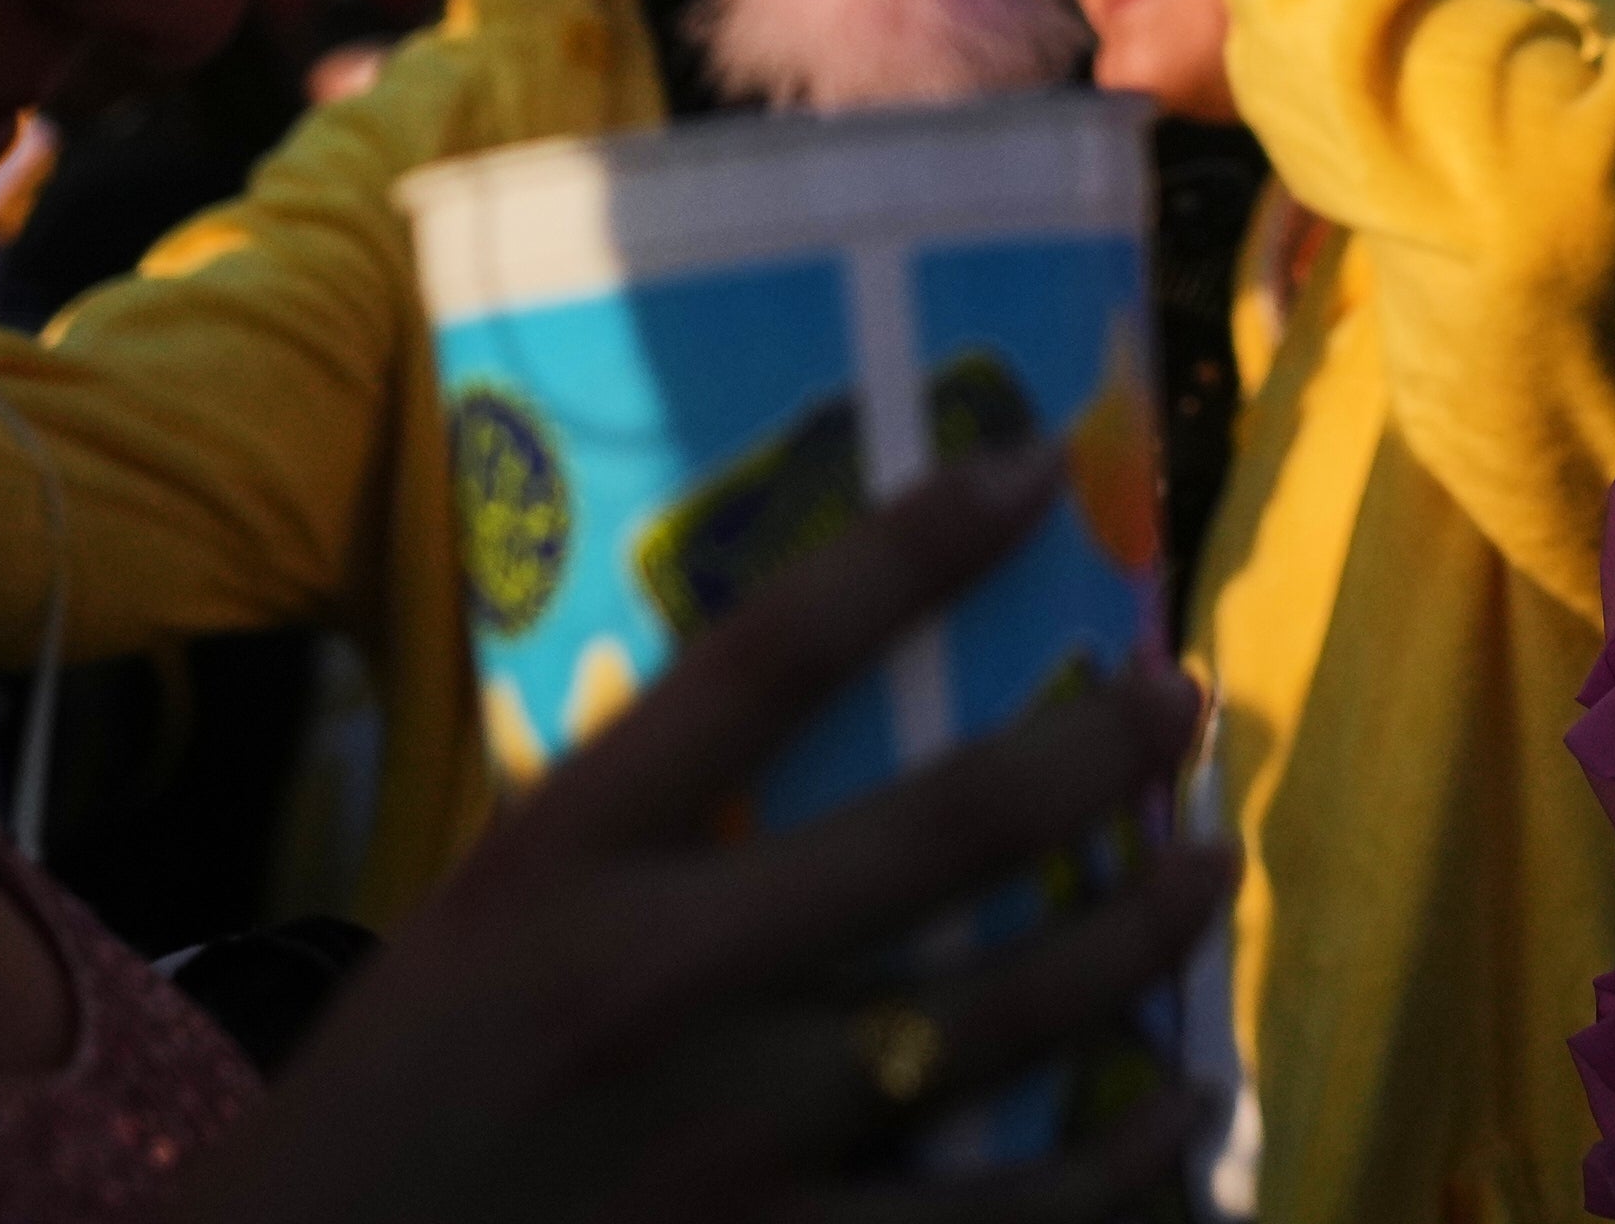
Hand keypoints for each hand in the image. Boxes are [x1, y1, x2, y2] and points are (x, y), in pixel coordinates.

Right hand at [180, 446, 1224, 1223]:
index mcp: (564, 863)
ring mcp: (732, 1143)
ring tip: (1206, 867)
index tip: (1031, 464)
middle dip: (1103, 749)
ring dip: (1145, 928)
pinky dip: (1119, 1160)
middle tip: (1179, 699)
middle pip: (947, 825)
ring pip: (1018, 1013)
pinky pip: (1007, 1214)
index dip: (912, 546)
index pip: (764, 659)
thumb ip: (643, 822)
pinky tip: (1179, 1106)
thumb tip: (824, 694)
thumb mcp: (491, 912)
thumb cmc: (408, 1094)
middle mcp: (660, 985)